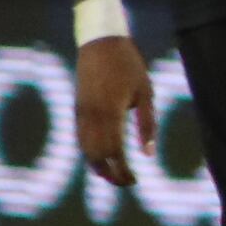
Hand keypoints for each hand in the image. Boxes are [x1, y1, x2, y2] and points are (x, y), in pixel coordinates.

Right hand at [77, 34, 154, 188]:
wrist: (100, 42)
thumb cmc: (129, 66)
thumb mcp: (146, 93)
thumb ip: (147, 125)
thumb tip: (148, 155)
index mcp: (111, 112)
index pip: (114, 152)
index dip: (122, 170)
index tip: (134, 181)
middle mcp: (92, 115)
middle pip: (96, 155)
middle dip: (110, 173)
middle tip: (127, 182)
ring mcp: (81, 112)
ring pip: (85, 148)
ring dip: (98, 166)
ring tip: (115, 175)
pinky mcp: (77, 108)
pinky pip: (80, 137)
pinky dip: (89, 152)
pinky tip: (101, 158)